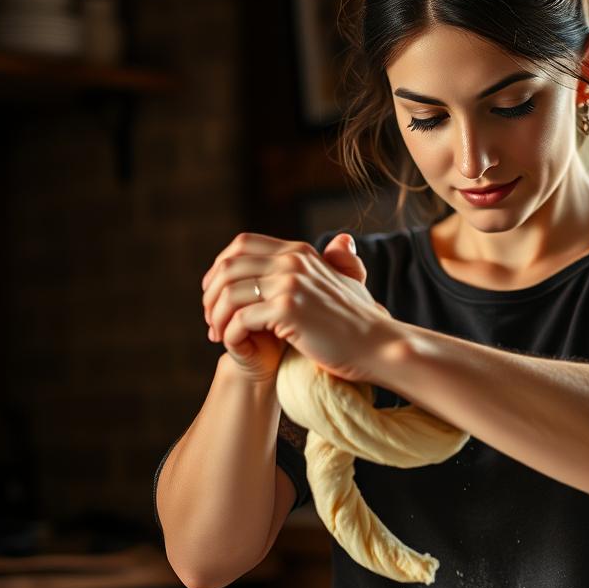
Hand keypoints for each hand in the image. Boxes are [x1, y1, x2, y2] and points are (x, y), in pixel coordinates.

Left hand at [201, 231, 394, 384]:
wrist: (378, 346)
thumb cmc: (362, 321)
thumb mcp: (349, 281)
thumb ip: (339, 261)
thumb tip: (342, 241)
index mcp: (300, 251)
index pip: (241, 245)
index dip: (219, 268)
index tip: (214, 294)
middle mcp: (293, 261)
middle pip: (228, 267)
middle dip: (210, 294)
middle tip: (210, 320)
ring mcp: (290, 283)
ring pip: (228, 294)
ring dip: (216, 317)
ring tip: (217, 335)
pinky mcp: (288, 310)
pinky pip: (240, 320)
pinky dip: (230, 333)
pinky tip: (232, 345)